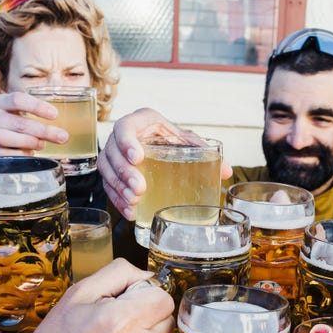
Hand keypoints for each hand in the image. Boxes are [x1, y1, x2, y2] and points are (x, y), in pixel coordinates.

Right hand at [0, 92, 68, 160]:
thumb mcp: (8, 114)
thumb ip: (27, 115)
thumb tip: (58, 127)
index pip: (18, 100)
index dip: (37, 106)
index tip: (55, 114)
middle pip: (19, 123)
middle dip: (44, 131)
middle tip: (62, 137)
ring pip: (8, 139)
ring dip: (30, 144)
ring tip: (42, 145)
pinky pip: (2, 155)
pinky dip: (19, 156)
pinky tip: (29, 155)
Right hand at [96, 107, 232, 218]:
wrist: (158, 141)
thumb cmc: (171, 138)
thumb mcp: (186, 140)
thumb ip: (204, 152)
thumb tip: (226, 171)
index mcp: (142, 121)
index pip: (126, 127)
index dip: (127, 142)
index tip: (138, 158)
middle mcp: (123, 134)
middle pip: (113, 152)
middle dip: (124, 173)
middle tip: (140, 189)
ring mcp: (113, 152)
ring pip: (106, 169)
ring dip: (118, 188)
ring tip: (134, 202)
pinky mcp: (110, 169)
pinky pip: (107, 183)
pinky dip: (116, 198)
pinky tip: (129, 211)